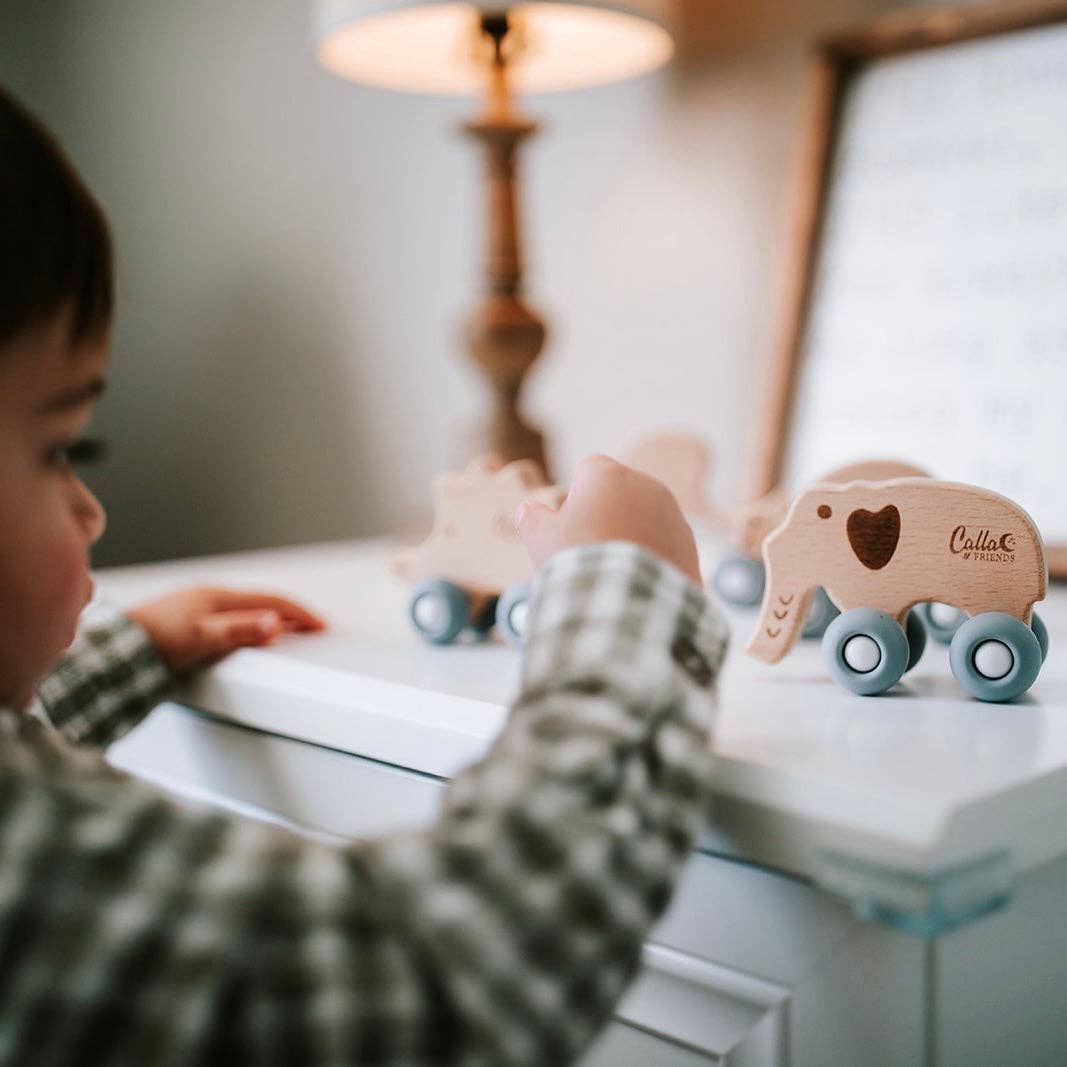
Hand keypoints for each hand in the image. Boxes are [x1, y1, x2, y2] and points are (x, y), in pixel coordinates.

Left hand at [128, 586, 326, 673]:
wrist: (118, 648)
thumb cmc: (157, 641)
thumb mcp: (204, 638)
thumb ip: (241, 631)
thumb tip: (275, 624)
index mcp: (220, 597)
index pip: (273, 600)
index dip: (301, 613)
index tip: (321, 624)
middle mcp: (212, 596)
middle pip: (264, 602)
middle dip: (292, 614)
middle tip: (313, 627)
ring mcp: (201, 606)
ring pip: (248, 609)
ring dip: (272, 618)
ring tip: (288, 632)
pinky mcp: (191, 619)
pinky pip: (233, 617)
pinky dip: (252, 624)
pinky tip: (248, 636)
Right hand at [515, 455, 701, 585]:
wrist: (627, 603)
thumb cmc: (579, 562)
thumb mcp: (541, 539)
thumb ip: (533, 519)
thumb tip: (528, 511)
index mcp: (607, 475)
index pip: (589, 469)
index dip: (576, 496)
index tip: (571, 525)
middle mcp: (645, 485)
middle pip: (619, 494)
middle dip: (607, 514)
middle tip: (590, 551)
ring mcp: (671, 514)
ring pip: (645, 518)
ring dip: (632, 535)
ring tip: (614, 571)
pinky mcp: (688, 544)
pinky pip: (664, 544)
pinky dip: (652, 557)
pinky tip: (636, 581)